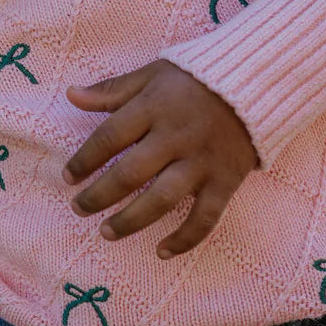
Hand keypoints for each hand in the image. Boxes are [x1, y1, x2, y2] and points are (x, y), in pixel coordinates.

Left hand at [64, 59, 257, 259]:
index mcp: (154, 107)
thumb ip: (112, 89)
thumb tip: (71, 95)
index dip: (85, 159)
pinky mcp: (226, 181)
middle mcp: (176, 137)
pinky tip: (161, 252)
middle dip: (99, 196)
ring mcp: (202, 161)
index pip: (110, 137)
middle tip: (79, 209)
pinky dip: (185, 239)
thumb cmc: (196, 78)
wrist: (258, 82)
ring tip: (106, 232)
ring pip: (162, 199)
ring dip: (131, 221)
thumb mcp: (151, 74)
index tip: (68, 177)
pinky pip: (205, 217)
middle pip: (130, 173)